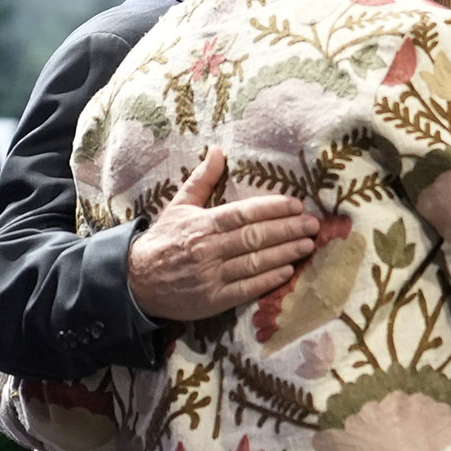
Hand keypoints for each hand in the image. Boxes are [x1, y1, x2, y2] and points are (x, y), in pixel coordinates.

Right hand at [129, 147, 318, 321]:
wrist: (137, 281)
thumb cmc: (164, 239)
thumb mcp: (179, 205)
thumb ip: (202, 179)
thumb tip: (218, 150)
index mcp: (202, 224)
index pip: (244, 213)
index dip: (273, 208)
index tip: (296, 205)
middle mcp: (208, 249)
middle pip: (255, 237)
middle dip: (288, 229)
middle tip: (313, 224)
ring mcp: (211, 276)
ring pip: (255, 263)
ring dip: (285, 253)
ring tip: (307, 245)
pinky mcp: (213, 300)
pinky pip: (246, 289)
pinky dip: (268, 280)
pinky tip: (287, 271)